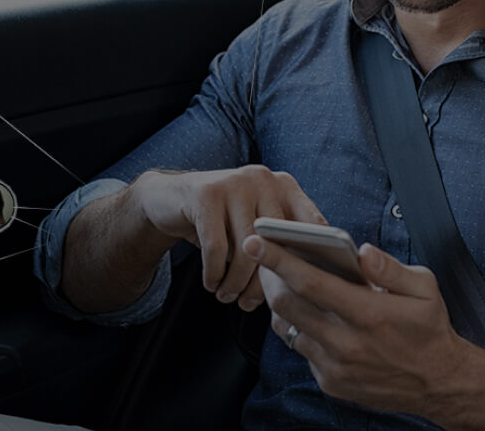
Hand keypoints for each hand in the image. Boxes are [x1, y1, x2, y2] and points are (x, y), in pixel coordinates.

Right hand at [131, 165, 324, 310]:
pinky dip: (214, 274)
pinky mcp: (206, 193)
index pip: (313, 224)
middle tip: (250, 305)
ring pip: (246, 248)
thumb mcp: (254, 226)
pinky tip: (212, 284)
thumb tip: (303, 286)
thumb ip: (280, 244)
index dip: (313, 259)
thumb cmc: (223, 222)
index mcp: (284, 185)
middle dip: (264, 282)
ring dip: (236, 282)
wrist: (171, 198)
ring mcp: (234, 182)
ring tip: (228, 297)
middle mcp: (263, 178)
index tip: (303, 290)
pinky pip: (216, 248)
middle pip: (276, 242)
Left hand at [244, 235, 468, 415]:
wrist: (440, 383)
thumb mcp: (424, 288)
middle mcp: (347, 343)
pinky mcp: (330, 382)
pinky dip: (298, 328)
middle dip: (268, 276)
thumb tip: (361, 251)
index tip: (255, 241)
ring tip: (278, 280)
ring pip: (288, 328)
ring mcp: (336, 367)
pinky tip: (306, 312)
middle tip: (261, 255)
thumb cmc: (429, 328)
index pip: (310, 282)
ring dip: (279, 303)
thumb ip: (390, 267)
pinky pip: (301, 350)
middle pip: (288, 305)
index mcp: (368, 314)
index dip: (278, 259)